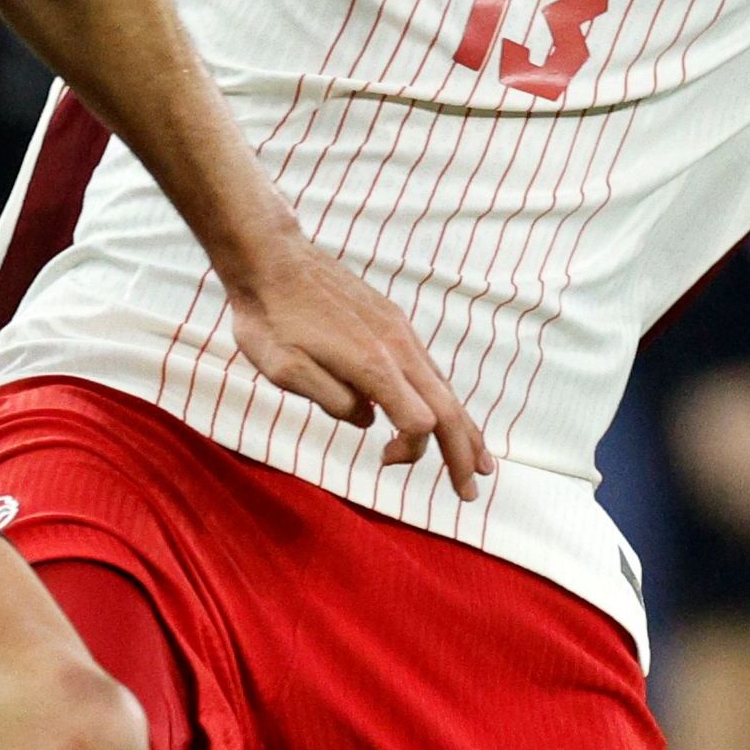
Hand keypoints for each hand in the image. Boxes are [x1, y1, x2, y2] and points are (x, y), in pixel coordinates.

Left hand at [217, 229, 492, 499]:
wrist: (270, 257)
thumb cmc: (269, 317)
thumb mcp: (283, 370)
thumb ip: (331, 400)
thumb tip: (368, 418)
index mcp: (373, 364)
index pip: (418, 423)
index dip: (410, 451)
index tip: (382, 459)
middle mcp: (397, 346)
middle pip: (447, 408)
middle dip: (462, 453)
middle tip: (470, 493)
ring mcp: (399, 331)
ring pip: (443, 386)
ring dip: (462, 428)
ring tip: (480, 461)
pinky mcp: (392, 321)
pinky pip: (428, 367)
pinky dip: (444, 399)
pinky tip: (445, 413)